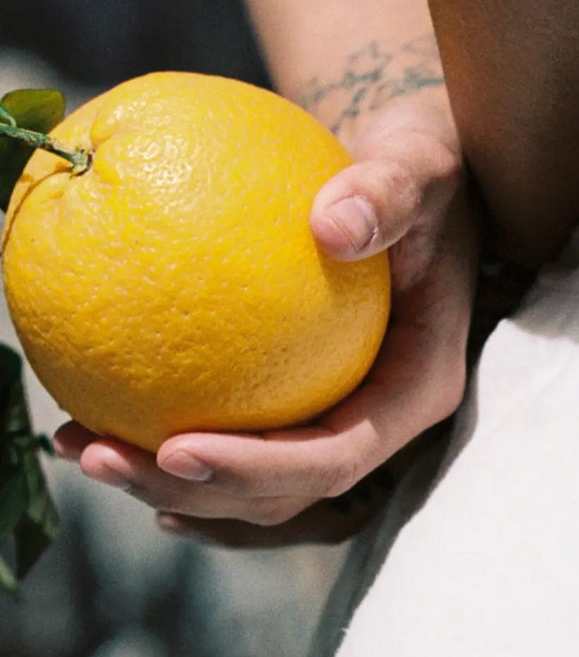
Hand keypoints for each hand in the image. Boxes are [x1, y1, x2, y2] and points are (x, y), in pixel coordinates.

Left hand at [53, 97, 485, 545]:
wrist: (408, 179)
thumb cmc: (415, 167)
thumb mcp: (413, 162)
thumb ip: (385, 193)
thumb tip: (334, 226)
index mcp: (417, 387)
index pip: (338, 457)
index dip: (260, 469)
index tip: (177, 448)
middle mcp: (379, 421)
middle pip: (285, 494)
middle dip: (192, 491)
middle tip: (103, 457)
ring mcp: (340, 422)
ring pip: (253, 489)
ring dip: (166, 486)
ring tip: (83, 449)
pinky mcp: (301, 407)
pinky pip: (236, 453)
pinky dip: (174, 463)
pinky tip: (108, 441)